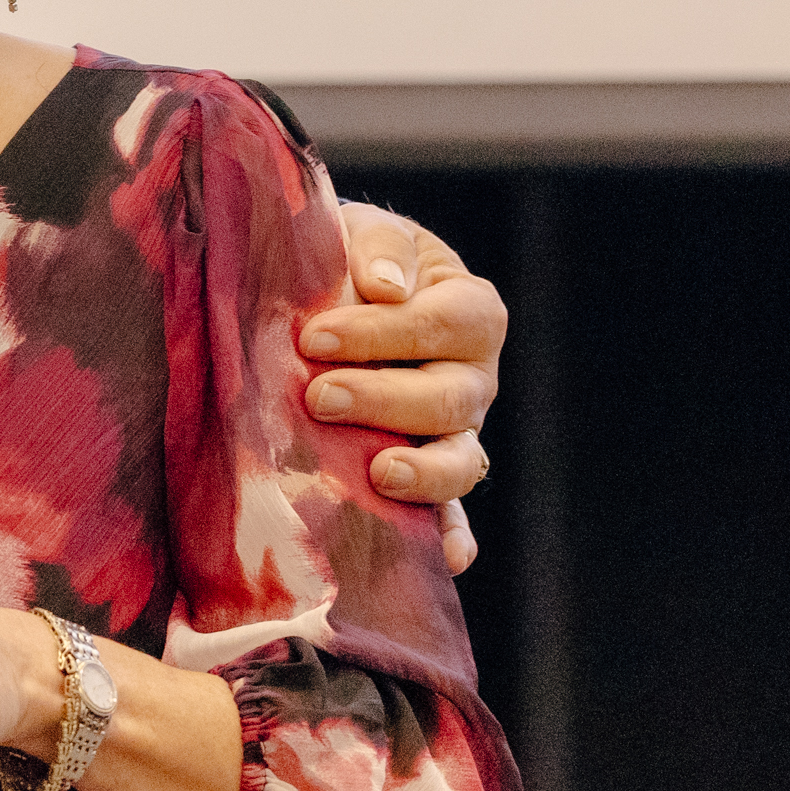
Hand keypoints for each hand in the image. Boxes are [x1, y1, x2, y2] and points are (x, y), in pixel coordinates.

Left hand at [306, 204, 504, 570]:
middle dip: (386, 400)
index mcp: (468, 311)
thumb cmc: (345, 260)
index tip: (315, 337)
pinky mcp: (430, 479)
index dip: (385, 333)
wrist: (321, 294)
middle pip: (451, 399)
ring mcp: (457, 434)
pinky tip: (444, 559)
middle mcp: (473, 377)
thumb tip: (386, 285)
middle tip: (319, 397)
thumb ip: (378, 246)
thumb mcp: (361, 231)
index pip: (445, 324)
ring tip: (378, 473)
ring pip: (462, 461)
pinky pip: (450, 516)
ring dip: (424, 473)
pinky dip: (451, 538)